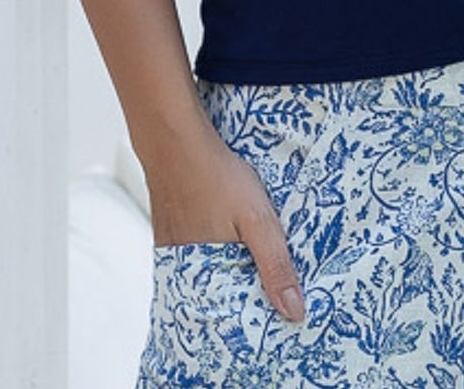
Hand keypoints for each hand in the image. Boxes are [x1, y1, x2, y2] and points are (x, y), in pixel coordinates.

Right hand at [145, 122, 306, 324]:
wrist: (175, 142)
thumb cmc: (217, 177)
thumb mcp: (257, 220)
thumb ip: (275, 265)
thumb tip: (295, 313)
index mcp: (204, 278)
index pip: (234, 317)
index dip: (257, 317)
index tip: (281, 320)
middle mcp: (183, 273)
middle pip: (220, 299)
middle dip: (244, 299)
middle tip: (271, 297)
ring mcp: (173, 254)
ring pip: (208, 277)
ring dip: (228, 276)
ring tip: (252, 271)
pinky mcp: (169, 236)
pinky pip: (195, 258)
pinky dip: (213, 258)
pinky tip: (227, 244)